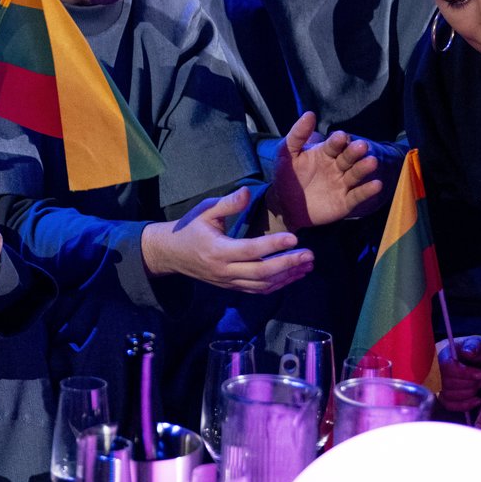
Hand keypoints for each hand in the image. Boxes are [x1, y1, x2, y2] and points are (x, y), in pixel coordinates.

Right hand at [140, 187, 314, 292]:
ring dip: (287, 276)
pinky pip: (258, 290)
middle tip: (309, 255)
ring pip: (262, 285)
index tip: (294, 238)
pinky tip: (293, 274)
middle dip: (288, 264)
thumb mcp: (205, 210)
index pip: (250, 250)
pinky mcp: (231, 286)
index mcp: (216, 250)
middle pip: (261, 273)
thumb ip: (228, 203)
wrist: (171, 253)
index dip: (273, 245)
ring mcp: (228, 281)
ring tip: (307, 265)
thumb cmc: (189, 228)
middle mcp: (223, 270)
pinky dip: (278, 284)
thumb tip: (247, 191)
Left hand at [267, 112, 381, 230]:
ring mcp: (342, 184)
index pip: (334, 144)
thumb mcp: (286, 153)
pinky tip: (376, 185)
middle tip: (361, 146)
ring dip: (364, 168)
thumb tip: (310, 113)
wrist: (284, 205)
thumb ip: (297, 134)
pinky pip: (357, 195)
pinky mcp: (345, 202)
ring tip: (371, 162)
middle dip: (354, 152)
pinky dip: (367, 191)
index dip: (338, 141)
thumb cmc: (286, 176)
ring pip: (355, 174)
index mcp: (325, 153)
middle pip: (348, 157)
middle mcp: (337, 166)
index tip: (340, 137)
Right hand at [437, 335, 480, 412]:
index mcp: (441, 354)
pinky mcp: (444, 395)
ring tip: (480, 385)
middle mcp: (435, 370)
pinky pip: (450, 405)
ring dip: (470, 393)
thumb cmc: (477, 350)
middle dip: (471, 383)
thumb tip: (468, 352)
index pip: (447, 367)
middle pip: (448, 383)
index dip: (466, 373)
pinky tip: (478, 400)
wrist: (479, 359)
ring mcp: (438, 384)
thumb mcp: (479, 343)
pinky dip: (465, 405)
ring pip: (449, 395)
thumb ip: (474, 346)